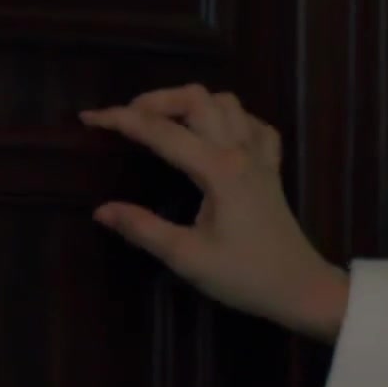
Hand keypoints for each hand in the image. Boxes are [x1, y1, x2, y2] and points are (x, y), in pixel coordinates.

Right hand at [80, 84, 348, 343]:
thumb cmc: (244, 275)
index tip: (88, 118)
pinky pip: (253, 124)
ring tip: (161, 122)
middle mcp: (242, 151)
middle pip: (199, 99)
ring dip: (191, 103)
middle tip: (125, 119)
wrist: (299, 287)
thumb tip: (101, 210)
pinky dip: (229, 118)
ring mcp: (261, 156)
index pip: (163, 132)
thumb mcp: (186, 257)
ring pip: (228, 103)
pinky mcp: (272, 168)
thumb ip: (143, 229)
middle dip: (157, 100)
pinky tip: (212, 134)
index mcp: (219, 170)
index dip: (122, 120)